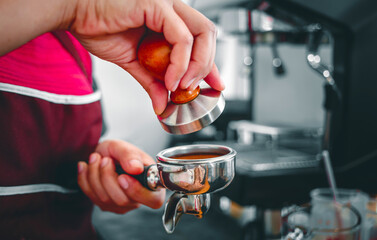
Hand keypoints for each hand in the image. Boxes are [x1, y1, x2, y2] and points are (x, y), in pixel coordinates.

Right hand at [69, 0, 224, 114]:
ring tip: (183, 86)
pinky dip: (180, 62)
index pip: (201, 42)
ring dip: (197, 65)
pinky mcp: (155, 5)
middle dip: (208, 65)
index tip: (216, 85)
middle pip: (208, 34)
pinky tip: (171, 78)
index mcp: (170, 21)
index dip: (212, 65)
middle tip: (197, 87)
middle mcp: (172, 10)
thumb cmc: (100, 28)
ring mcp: (166, 5)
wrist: (74, 15)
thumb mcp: (134, 64)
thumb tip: (162, 105)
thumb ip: (152, 82)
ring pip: (202, 33)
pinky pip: (180, 37)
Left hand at [77, 140, 164, 213]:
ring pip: (104, 198)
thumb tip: (136, 168)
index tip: (122, 176)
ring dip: (95, 174)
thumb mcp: (125, 147)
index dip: (137, 191)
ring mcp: (121, 205)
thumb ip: (130, 155)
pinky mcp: (105, 205)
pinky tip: (86, 166)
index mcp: (152, 184)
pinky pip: (91, 196)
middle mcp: (138, 199)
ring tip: (96, 158)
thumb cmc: (120, 152)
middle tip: (105, 159)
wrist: (104, 154)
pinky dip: (85, 178)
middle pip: (123, 200)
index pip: (152, 200)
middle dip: (108, 177)